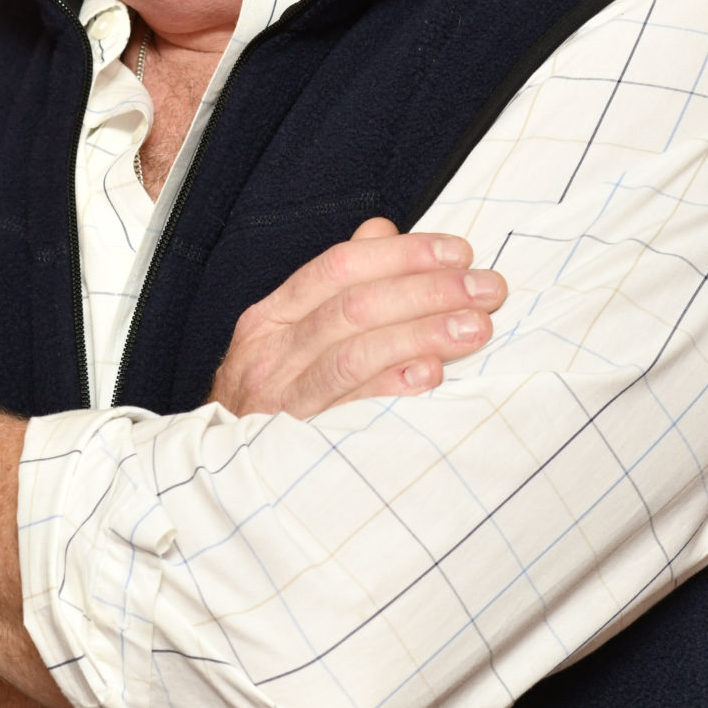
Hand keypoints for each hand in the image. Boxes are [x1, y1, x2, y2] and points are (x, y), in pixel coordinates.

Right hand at [207, 218, 505, 416]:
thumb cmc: (270, 396)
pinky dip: (393, 387)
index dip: (403, 255)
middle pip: (355, 307)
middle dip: (429, 291)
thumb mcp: (289, 333)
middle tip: (488, 289)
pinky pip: (349, 408)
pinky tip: (434, 375)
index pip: (340, 266)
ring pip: (356, 352)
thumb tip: (383, 230)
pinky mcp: (297, 442)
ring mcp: (281, 398)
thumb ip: (338, 282)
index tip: (459, 252)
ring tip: (477, 327)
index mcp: (272, 316)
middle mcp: (272, 351)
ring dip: (423, 334)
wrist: (219, 477)